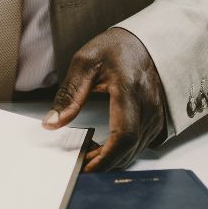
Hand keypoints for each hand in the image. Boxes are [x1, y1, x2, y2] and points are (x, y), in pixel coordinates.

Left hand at [43, 28, 167, 170]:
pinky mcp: (156, 120)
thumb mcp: (84, 63)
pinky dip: (120, 152)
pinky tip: (103, 146)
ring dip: (111, 159)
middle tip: (78, 162)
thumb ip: (68, 95)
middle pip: (129, 149)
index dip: (105, 157)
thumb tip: (51, 123)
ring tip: (86, 152)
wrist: (141, 42)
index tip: (84, 167)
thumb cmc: (114, 49)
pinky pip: (140, 145)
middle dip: (103, 162)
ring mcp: (156, 114)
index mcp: (130, 89)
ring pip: (135, 151)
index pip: (124, 135)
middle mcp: (148, 105)